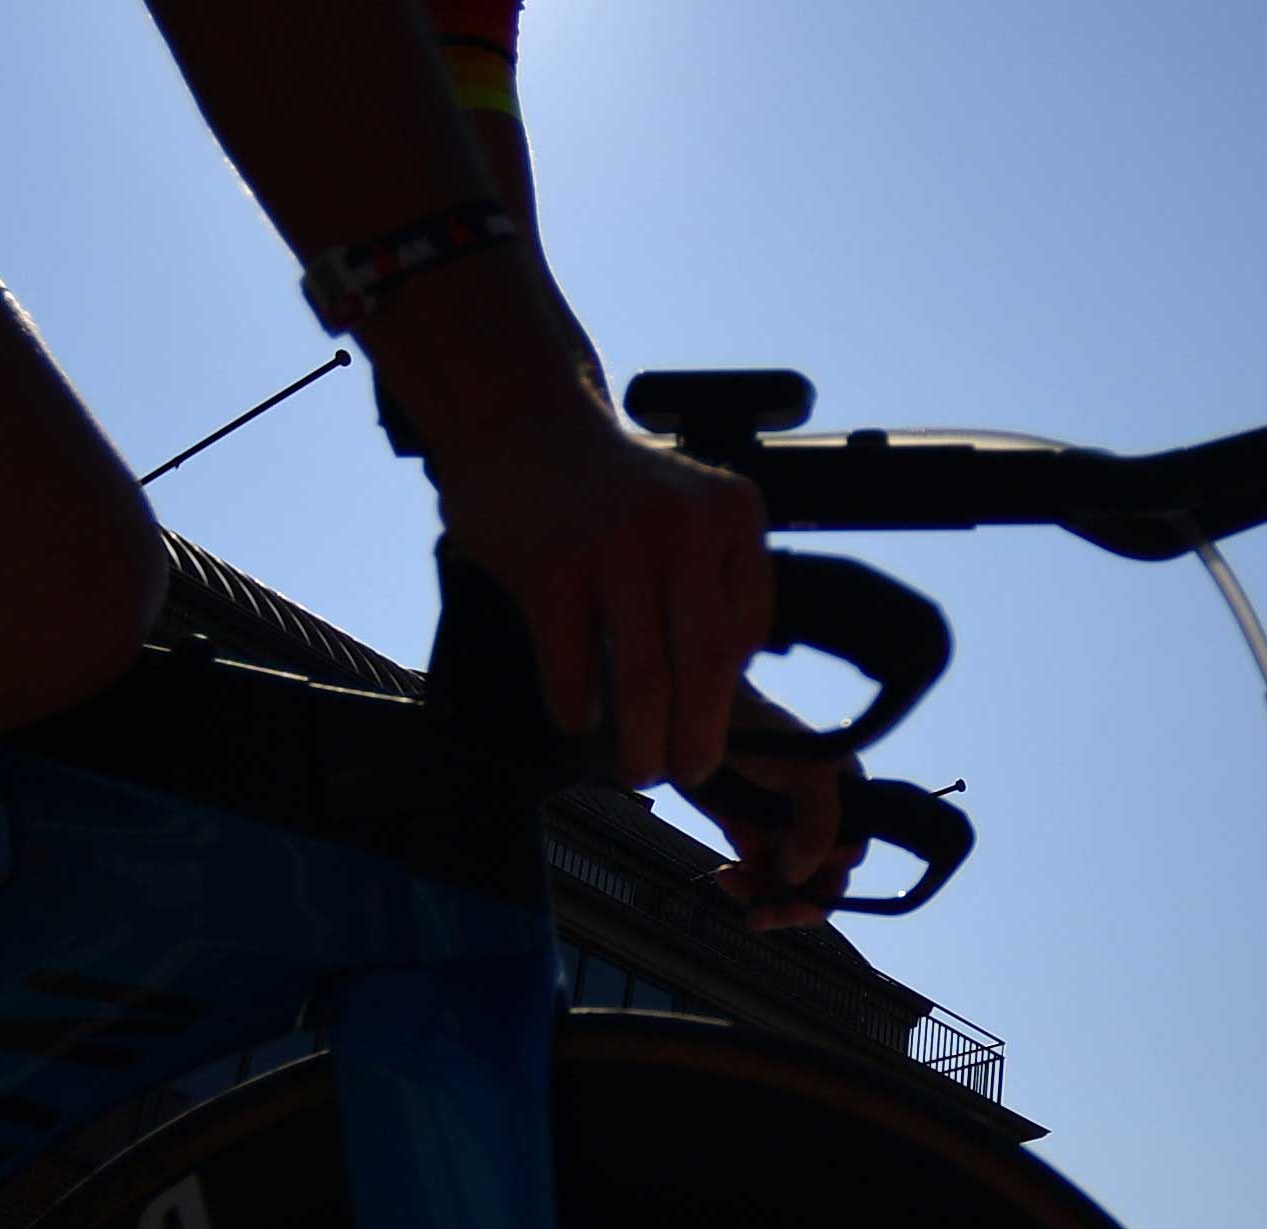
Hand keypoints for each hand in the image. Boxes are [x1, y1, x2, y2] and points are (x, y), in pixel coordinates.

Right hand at [423, 380, 771, 782]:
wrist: (519, 419)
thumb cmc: (609, 488)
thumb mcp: (690, 510)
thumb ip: (715, 582)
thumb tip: (726, 691)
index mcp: (731, 513)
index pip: (746, 629)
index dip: (728, 690)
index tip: (708, 723)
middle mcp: (683, 525)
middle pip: (705, 664)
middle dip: (698, 737)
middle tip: (686, 772)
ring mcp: (615, 545)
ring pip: (644, 679)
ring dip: (642, 744)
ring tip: (638, 771)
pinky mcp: (552, 569)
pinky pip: (573, 669)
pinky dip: (578, 709)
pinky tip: (578, 721)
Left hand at [695, 720, 856, 925]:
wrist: (698, 718)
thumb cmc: (762, 734)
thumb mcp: (806, 773)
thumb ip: (818, 827)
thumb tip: (799, 879)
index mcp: (849, 800)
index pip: (849, 859)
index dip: (826, 879)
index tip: (794, 874)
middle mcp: (820, 818)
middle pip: (818, 880)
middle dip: (791, 902)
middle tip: (762, 916)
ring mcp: (784, 827)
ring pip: (784, 884)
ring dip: (761, 894)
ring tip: (732, 883)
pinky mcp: (750, 832)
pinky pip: (756, 875)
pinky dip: (743, 882)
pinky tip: (725, 873)